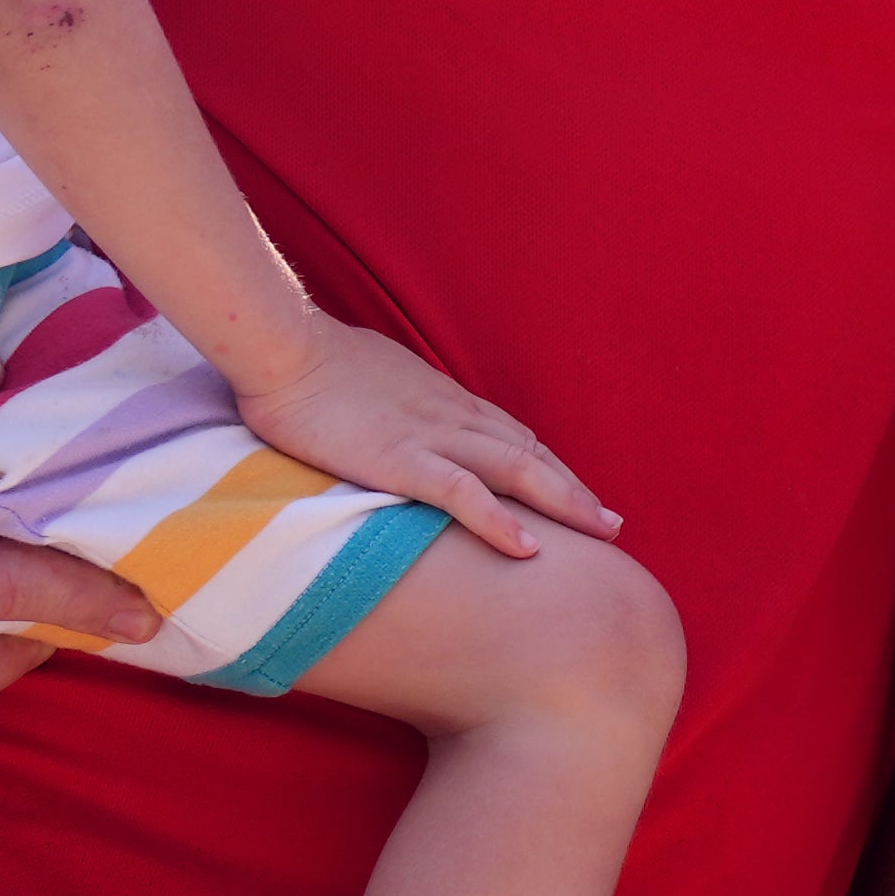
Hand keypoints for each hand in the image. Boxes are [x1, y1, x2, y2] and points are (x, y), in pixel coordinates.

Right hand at [226, 321, 618, 561]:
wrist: (283, 347)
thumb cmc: (315, 363)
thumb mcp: (373, 379)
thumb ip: (397, 402)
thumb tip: (397, 416)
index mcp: (443, 399)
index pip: (511, 436)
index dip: (548, 467)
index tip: (574, 494)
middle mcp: (452, 415)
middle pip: (530, 454)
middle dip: (574, 490)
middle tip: (611, 524)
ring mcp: (432, 437)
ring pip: (517, 470)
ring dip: (565, 503)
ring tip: (602, 535)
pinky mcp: (402, 459)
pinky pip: (463, 494)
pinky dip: (501, 521)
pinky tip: (529, 548)